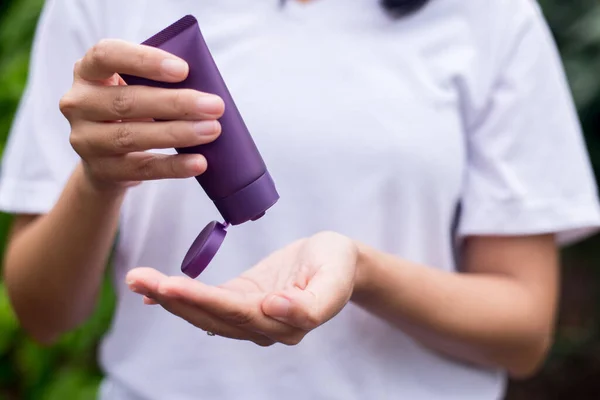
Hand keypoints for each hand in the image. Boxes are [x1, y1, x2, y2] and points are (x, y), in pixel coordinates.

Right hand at [60, 39, 224, 191]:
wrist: (108, 159)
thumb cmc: (132, 110)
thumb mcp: (135, 87)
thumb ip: (159, 82)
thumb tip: (206, 90)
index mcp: (88, 72)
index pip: (107, 55)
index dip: (144, 61)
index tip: (183, 70)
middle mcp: (78, 103)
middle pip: (126, 101)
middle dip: (176, 103)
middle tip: (215, 105)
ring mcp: (85, 139)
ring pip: (131, 136)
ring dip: (177, 133)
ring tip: (212, 130)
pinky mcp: (101, 170)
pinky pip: (141, 167)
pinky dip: (173, 166)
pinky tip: (199, 162)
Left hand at [126, 231, 358, 345]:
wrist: (338, 262)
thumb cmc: (337, 265)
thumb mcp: (335, 278)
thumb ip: (311, 304)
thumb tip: (272, 310)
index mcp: (287, 323)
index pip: (238, 313)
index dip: (203, 300)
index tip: (172, 285)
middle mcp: (264, 327)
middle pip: (212, 316)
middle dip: (174, 298)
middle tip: (139, 279)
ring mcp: (251, 317)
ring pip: (205, 313)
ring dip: (169, 297)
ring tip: (137, 279)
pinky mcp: (243, 301)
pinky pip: (208, 304)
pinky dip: (180, 298)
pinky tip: (153, 292)